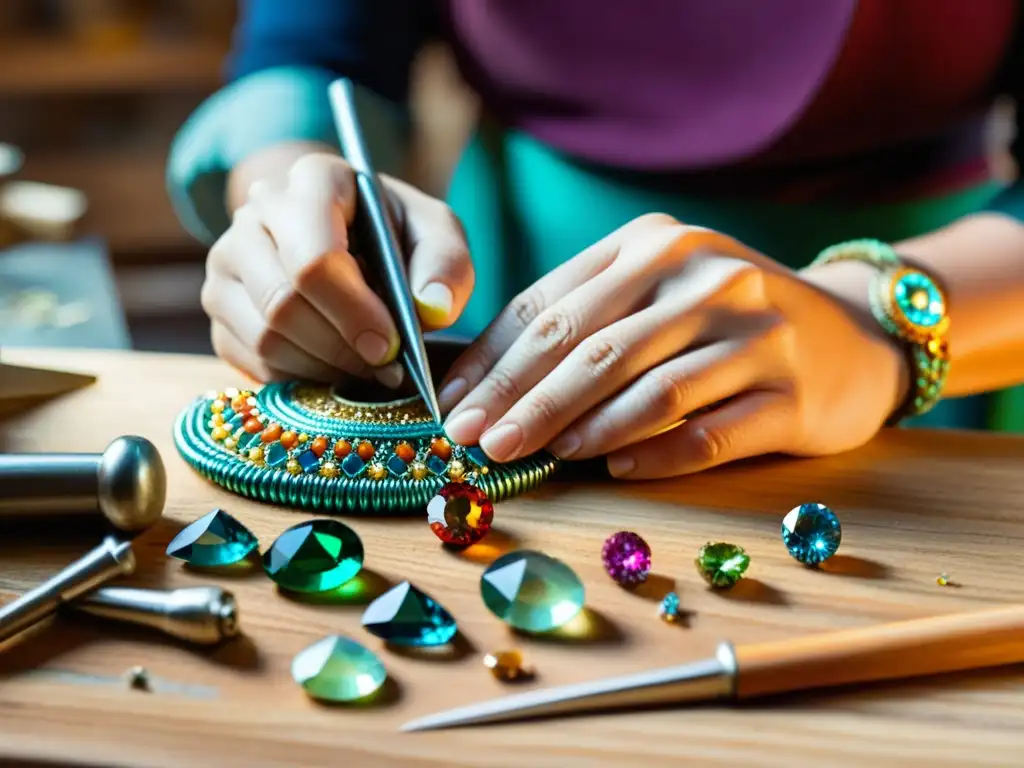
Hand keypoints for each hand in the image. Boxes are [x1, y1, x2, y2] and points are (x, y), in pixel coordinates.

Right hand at [201, 151, 473, 384]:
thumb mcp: (437, 236)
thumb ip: (446, 266)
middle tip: (385, 369)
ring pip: (264, 336)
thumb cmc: (397, 236)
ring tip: (367, 369)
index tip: (389, 346)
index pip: (314, 257)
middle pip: (283, 302)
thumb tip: (433, 309)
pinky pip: (251, 360)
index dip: (353, 312)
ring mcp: (227, 261)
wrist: (353, 240)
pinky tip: (337, 368)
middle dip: (341, 348)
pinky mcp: (219, 307)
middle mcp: (255, 213)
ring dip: (324, 368)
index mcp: (314, 180)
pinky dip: (301, 377)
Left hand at [439, 214, 908, 478]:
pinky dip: (655, 455)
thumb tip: (491, 383)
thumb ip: (587, 318)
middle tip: (478, 442)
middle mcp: (706, 277)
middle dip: (524, 400)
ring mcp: (755, 334)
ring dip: (583, 429)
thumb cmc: (726, 317)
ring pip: (649, 389)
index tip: (453, 404)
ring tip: (537, 456)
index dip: (495, 360)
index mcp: (656, 243)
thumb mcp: (658, 289)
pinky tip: (616, 470)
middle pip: (594, 347)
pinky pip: (708, 433)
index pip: (554, 305)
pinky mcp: (791, 393)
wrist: (853, 332)